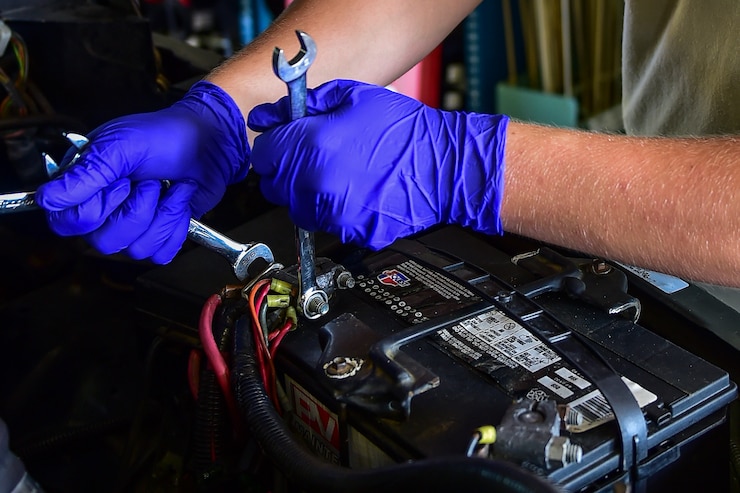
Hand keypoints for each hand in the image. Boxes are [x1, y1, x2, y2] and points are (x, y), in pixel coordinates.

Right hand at [36, 81, 249, 263]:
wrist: (209, 143)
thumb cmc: (165, 135)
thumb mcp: (121, 146)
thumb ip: (86, 174)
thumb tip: (47, 199)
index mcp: (84, 184)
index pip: (68, 223)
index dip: (95, 210)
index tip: (120, 183)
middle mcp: (105, 208)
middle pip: (105, 242)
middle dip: (136, 210)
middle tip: (149, 182)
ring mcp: (134, 224)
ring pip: (136, 250)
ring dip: (161, 215)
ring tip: (166, 188)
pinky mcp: (160, 233)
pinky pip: (161, 253)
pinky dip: (176, 226)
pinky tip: (179, 201)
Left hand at [248, 79, 508, 249]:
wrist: (445, 166)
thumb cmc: (404, 129)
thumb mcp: (353, 96)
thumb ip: (304, 105)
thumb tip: (268, 115)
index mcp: (312, 145)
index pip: (262, 154)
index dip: (273, 147)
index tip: (285, 144)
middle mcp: (317, 183)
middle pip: (273, 185)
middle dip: (286, 171)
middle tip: (313, 159)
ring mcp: (333, 212)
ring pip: (296, 208)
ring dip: (307, 194)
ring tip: (339, 176)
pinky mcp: (350, 232)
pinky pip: (325, 224)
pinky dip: (333, 212)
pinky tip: (357, 193)